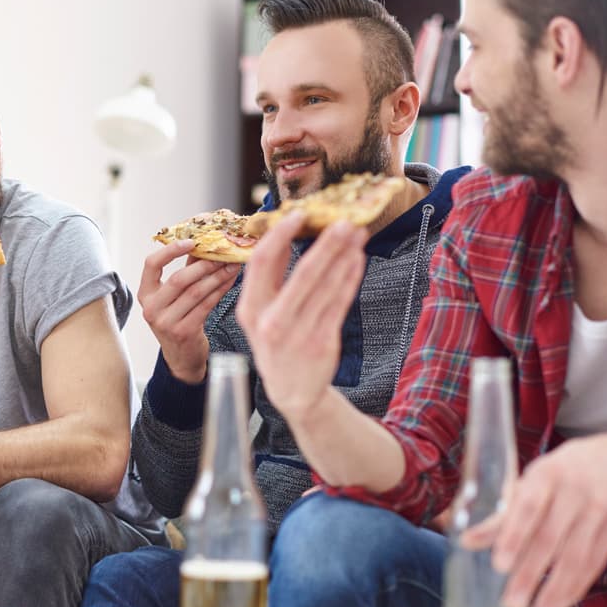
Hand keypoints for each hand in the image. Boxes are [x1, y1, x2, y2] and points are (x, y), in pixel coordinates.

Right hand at [137, 240, 238, 382]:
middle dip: (204, 264)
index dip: (170, 250)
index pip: (151, 265)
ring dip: (217, 276)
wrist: (181, 356)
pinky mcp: (183, 332)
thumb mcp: (173, 297)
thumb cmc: (178, 319)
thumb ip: (185, 270)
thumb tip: (204, 244)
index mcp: (145, 294)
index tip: (191, 241)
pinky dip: (220, 290)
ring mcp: (166, 322)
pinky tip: (230, 281)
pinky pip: (206, 305)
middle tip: (223, 254)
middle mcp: (151, 308)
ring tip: (231, 265)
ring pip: (195, 292)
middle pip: (179, 279)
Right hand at [235, 214, 366, 422]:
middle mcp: (272, 321)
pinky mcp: (323, 341)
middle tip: (343, 220)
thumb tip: (278, 235)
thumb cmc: (277, 345)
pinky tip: (356, 258)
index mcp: (250, 310)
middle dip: (326, 243)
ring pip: (326, 285)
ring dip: (344, 255)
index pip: (262, 262)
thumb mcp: (260, 314)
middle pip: (302, 272)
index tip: (298, 214)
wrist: (293, 393)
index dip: (280, 235)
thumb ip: (269, 278)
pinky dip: (350, 277)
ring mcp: (299, 333)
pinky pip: (340, 302)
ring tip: (356, 233)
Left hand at [462, 434, 606, 606]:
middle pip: (550, 539)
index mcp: (545, 474)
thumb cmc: (556, 475)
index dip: (513, 536)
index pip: (528, 507)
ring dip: (554, 591)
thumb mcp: (529, 483)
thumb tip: (467, 540)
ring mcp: (600, 508)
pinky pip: (595, 562)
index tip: (498, 565)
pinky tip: (559, 605)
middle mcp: (575, 490)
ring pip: (576, 557)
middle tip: (510, 604)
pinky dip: (576, 587)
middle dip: (530, 575)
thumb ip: (501, 512)